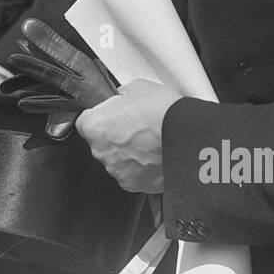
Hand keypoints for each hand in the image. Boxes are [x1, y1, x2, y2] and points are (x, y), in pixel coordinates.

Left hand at [75, 78, 179, 193]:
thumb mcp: (136, 88)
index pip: (85, 122)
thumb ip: (120, 97)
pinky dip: (142, 167)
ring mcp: (118, 171)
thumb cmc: (163, 112)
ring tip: (150, 142)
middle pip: (101, 143)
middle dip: (115, 136)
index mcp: (94, 126)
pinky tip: (156, 155)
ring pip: (118, 160)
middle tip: (137, 127)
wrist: (188, 137)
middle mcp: (101, 152)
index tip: (112, 116)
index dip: (101, 117)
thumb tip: (121, 99)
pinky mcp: (136, 185)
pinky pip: (134, 174)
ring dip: (129, 153)